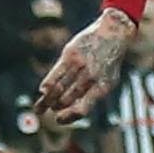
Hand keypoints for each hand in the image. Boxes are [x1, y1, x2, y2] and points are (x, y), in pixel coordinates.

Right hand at [32, 7, 134, 123]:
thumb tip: (72, 112)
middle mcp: (91, 77)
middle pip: (66, 99)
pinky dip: (47, 84)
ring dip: (47, 100)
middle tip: (47, 111)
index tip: (58, 119)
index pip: (82, 108)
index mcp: (102, 87)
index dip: (68, 117)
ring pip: (58, 88)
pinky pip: (55, 74)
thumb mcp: (107, 80)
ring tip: (40, 107)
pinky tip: (43, 91)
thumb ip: (91, 96)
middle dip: (55, 107)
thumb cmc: (108, 62)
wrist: (113, 33)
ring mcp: (80, 66)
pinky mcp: (70, 55)